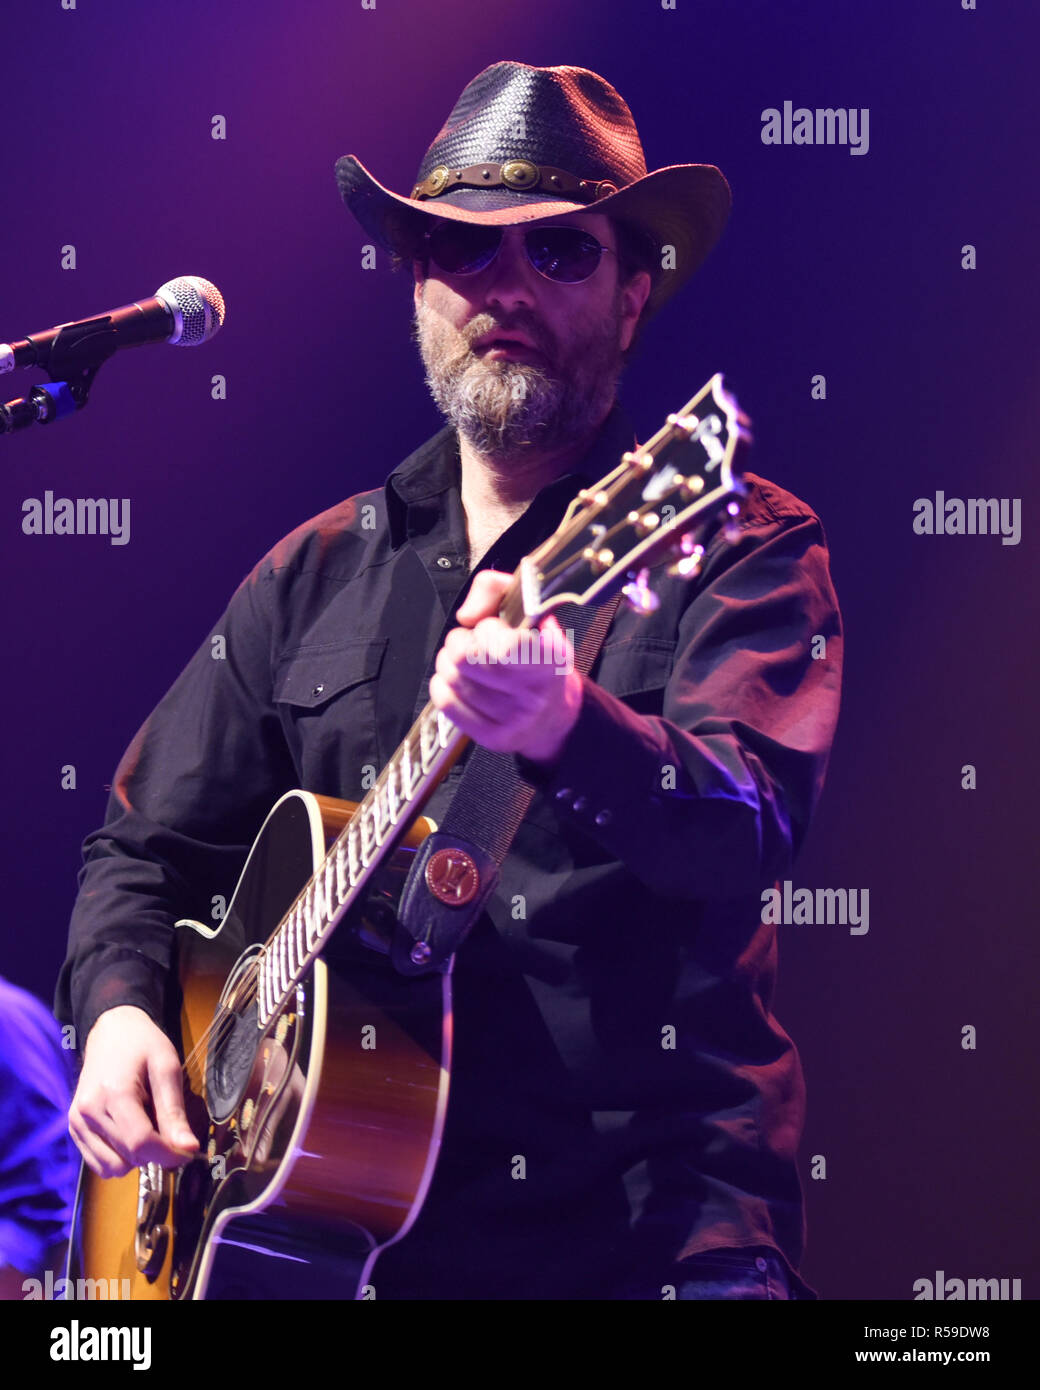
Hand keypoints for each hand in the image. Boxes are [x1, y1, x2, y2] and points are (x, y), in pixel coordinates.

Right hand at [69, 1005, 199, 1176]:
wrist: (112, 1032)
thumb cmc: (144, 1045)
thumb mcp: (167, 1068)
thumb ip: (174, 1111)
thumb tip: (189, 1149)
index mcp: (114, 1094)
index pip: (141, 1142)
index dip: (168, 1154)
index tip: (188, 1152)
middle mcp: (88, 1113)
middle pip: (128, 1157)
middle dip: (154, 1153)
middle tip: (165, 1128)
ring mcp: (77, 1123)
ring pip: (112, 1168)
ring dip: (135, 1158)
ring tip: (145, 1126)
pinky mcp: (74, 1129)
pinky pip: (99, 1164)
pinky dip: (119, 1157)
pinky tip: (129, 1133)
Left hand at [430, 569, 582, 764]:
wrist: (554, 715)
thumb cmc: (539, 658)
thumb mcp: (531, 613)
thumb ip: (496, 590)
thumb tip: (466, 615)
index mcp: (550, 660)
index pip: (504, 646)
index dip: (487, 629)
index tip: (492, 628)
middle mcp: (534, 694)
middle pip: (466, 658)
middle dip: (460, 641)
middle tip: (471, 643)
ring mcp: (513, 720)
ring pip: (452, 678)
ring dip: (449, 662)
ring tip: (466, 662)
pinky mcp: (493, 738)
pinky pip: (446, 703)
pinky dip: (442, 685)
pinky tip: (457, 680)